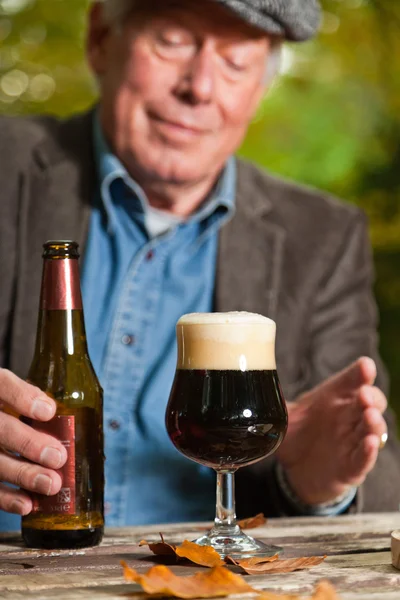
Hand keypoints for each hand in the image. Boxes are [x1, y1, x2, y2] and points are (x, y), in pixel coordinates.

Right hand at [0, 369, 66, 514]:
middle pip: (1, 428)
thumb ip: (28, 396)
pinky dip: (5, 498)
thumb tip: (57, 412)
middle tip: (58, 457)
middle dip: (29, 444)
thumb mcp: (11, 392)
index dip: (23, 397)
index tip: (49, 411)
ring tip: (51, 484)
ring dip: (23, 474)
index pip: (2, 384)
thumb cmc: (5, 406)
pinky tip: (28, 504)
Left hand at [276, 357, 387, 504]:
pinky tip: (370, 443)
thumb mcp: (284, 414)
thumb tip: (258, 381)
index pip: (352, 380)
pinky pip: (364, 459)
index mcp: (334, 397)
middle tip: (363, 394)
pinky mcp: (351, 467)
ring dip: (374, 422)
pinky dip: (369, 452)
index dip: (361, 372)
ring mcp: (352, 441)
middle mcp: (348, 416)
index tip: (365, 366)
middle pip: (370, 402)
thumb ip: (274, 400)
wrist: (296, 470)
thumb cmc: (298, 434)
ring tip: (369, 415)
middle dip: (370, 396)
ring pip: (372, 429)